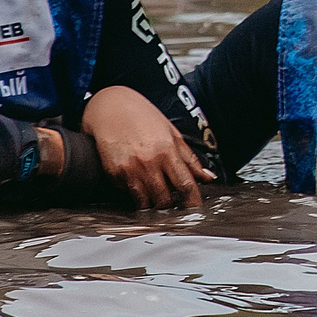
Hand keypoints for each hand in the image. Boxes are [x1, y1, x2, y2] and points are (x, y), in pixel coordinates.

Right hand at [80, 86, 211, 208]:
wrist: (110, 106)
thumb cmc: (142, 116)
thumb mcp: (172, 133)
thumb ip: (189, 158)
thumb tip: (207, 177)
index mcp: (167, 151)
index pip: (186, 185)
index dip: (193, 202)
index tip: (196, 210)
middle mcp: (149, 162)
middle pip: (165, 199)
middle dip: (171, 207)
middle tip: (173, 205)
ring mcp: (129, 169)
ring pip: (145, 202)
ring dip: (152, 205)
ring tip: (155, 199)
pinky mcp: (113, 173)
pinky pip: (127, 193)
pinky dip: (134, 194)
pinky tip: (137, 183)